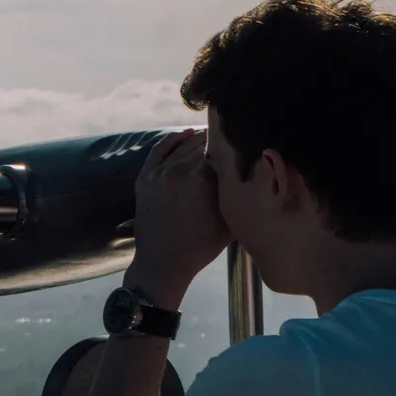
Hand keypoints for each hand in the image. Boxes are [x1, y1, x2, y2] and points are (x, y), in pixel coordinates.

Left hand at [124, 128, 231, 309]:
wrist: (164, 261)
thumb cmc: (202, 245)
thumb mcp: (230, 219)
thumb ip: (237, 192)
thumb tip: (251, 170)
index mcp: (203, 180)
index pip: (222, 151)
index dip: (233, 147)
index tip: (242, 144)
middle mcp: (179, 171)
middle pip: (202, 145)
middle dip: (217, 143)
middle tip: (230, 140)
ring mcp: (159, 172)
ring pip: (182, 145)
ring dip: (198, 140)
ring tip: (211, 137)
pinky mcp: (145, 176)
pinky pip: (160, 149)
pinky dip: (174, 139)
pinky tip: (186, 135)